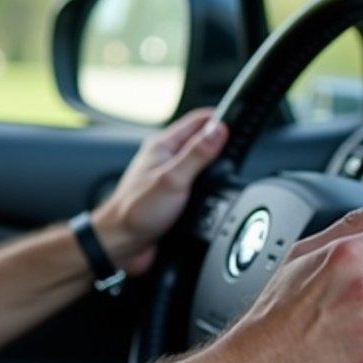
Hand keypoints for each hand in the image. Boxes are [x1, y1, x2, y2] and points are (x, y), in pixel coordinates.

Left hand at [90, 108, 228, 274]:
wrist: (121, 243)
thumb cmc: (136, 210)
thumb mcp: (173, 178)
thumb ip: (197, 153)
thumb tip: (219, 129)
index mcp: (163, 146)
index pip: (198, 120)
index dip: (220, 118)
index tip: (240, 121)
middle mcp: (165, 158)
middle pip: (201, 140)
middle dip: (221, 140)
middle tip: (241, 143)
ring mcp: (168, 177)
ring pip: (200, 162)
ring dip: (216, 164)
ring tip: (233, 163)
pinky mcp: (172, 195)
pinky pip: (196, 183)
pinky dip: (209, 184)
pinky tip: (217, 190)